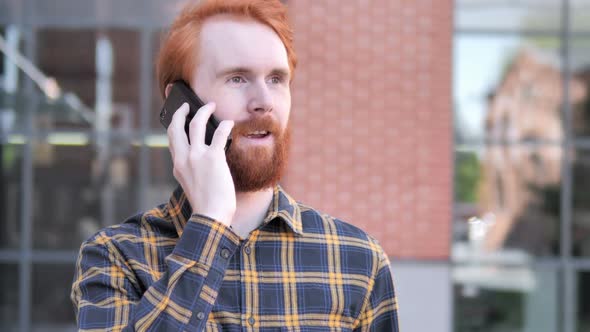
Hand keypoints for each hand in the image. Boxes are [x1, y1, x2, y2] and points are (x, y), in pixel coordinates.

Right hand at [167, 102, 234, 225]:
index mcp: (178, 166)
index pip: (172, 140)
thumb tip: (208, 152)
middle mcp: (183, 158)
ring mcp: (197, 157)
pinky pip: (219, 133)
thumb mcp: (193, 184)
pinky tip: (229, 123)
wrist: (211, 215)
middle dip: (181, 112)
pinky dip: (224, 125)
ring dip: (203, 111)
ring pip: (196, 124)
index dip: (174, 126)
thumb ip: (194, 169)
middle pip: (176, 127)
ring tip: (210, 106)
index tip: (178, 118)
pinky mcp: (213, 158)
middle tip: (187, 105)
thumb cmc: (207, 204)